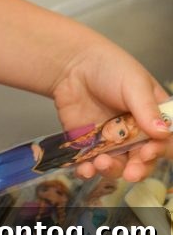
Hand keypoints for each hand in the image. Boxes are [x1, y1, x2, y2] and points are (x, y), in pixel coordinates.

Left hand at [49, 38, 171, 181]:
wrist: (71, 62)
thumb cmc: (109, 66)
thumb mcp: (134, 83)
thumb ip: (147, 109)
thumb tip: (163, 133)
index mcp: (152, 118)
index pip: (164, 142)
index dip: (159, 151)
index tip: (147, 152)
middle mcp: (134, 133)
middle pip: (142, 161)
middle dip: (138, 170)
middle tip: (130, 173)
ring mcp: (110, 140)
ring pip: (117, 166)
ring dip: (112, 170)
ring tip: (101, 163)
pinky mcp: (88, 144)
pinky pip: (90, 163)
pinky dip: (88, 171)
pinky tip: (84, 170)